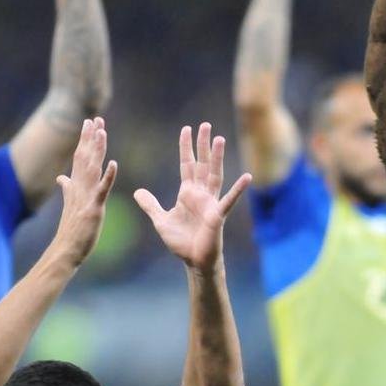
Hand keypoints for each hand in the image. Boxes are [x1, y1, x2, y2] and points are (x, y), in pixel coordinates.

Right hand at [50, 117, 117, 263]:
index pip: (80, 158)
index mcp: (76, 187)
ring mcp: (86, 198)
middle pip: (85, 158)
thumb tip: (61, 178)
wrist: (65, 251)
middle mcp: (79, 189)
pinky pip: (102, 190)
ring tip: (102, 131)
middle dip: (90, 138)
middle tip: (95, 119)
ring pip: (92, 169)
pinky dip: (108, 177)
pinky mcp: (93, 209)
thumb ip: (67, 189)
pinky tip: (113, 164)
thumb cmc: (70, 231)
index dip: (85, 140)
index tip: (90, 123)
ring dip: (97, 149)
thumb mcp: (70, 205)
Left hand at [134, 123, 251, 271]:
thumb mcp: (160, 220)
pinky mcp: (218, 215)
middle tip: (205, 125)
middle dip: (203, 145)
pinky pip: (229, 200)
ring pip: (214, 175)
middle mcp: (201, 194)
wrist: (194, 261)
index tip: (187, 129)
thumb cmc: (181, 242)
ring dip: (216, 158)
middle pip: (202, 164)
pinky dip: (238, 189)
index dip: (186, 148)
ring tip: (219, 139)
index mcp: (188, 193)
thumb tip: (138, 192)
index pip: (187, 165)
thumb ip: (150, 205)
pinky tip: (247, 177)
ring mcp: (211, 203)